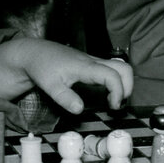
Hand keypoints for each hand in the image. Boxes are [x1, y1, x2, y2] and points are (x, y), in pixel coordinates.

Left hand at [0, 38, 133, 114]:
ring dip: (123, 84)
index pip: (112, 75)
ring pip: (119, 67)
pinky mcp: (91, 63)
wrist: (35, 52)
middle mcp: (93, 61)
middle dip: (128, 87)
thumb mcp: (50, 85)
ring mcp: (93, 61)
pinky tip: (105, 95)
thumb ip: (65, 98)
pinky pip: (111, 70)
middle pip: (124, 68)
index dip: (118, 91)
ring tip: (112, 101)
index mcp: (85, 66)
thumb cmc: (42, 67)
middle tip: (116, 104)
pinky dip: (115, 82)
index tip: (112, 106)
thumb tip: (80, 110)